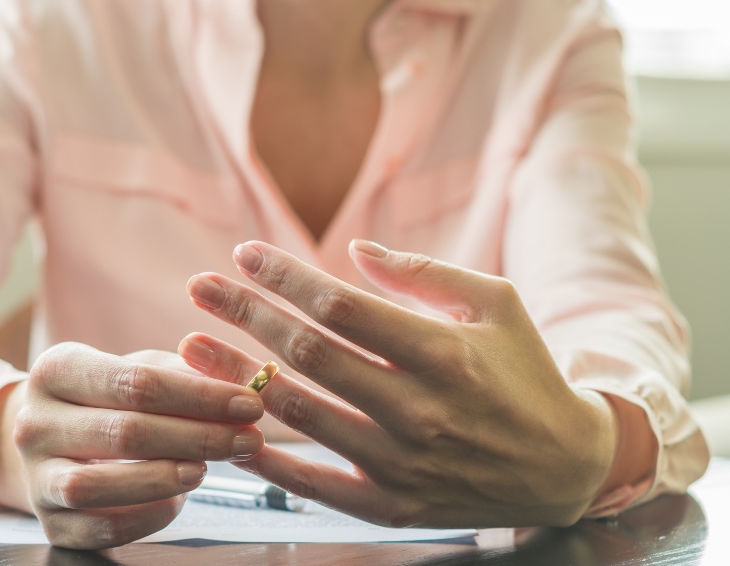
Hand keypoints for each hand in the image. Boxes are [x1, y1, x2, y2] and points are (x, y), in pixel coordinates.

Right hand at [7, 343, 264, 548]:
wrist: (46, 438)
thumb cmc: (104, 398)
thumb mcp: (134, 368)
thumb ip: (182, 374)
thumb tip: (236, 386)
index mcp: (55, 369)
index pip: (135, 382)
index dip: (200, 396)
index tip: (248, 404)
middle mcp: (34, 422)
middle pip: (124, 433)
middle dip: (198, 437)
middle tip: (248, 439)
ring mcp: (36, 475)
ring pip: (97, 486)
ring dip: (163, 478)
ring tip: (206, 469)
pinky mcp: (49, 522)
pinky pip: (100, 529)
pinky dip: (146, 516)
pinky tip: (177, 500)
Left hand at [180, 240, 617, 527]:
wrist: (566, 468)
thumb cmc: (526, 372)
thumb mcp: (496, 304)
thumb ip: (423, 274)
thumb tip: (353, 251)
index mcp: (444, 352)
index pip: (342, 307)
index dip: (285, 277)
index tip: (243, 255)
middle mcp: (419, 410)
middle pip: (308, 354)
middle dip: (245, 314)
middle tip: (198, 287)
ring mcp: (402, 464)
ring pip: (299, 415)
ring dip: (237, 377)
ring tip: (191, 345)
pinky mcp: (392, 506)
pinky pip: (313, 484)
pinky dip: (265, 458)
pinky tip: (227, 427)